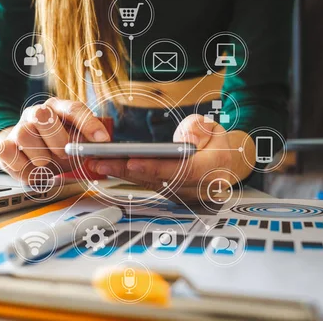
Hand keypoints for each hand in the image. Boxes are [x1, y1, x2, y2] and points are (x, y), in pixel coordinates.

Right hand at [0, 98, 110, 181]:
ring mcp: (17, 128)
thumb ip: (86, 142)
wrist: (22, 151)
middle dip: (57, 142)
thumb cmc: (51, 146)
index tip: (102, 140)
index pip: (73, 108)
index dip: (89, 124)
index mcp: (56, 108)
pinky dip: (22, 166)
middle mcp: (35, 113)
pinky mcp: (3, 144)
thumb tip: (102, 147)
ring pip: (24, 134)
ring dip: (40, 157)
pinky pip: (8, 152)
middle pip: (43, 116)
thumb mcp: (72, 142)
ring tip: (46, 164)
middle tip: (63, 156)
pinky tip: (31, 168)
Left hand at [86, 114, 253, 202]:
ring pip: (147, 184)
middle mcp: (194, 187)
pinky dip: (125, 176)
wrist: (227, 166)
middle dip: (125, 171)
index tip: (131, 162)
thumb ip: (200, 129)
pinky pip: (145, 185)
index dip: (155, 167)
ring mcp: (180, 194)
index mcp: (211, 169)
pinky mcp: (169, 194)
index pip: (181, 170)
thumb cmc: (218, 144)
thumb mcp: (215, 128)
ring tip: (95, 162)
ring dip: (119, 174)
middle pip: (157, 179)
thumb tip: (183, 137)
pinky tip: (106, 167)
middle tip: (99, 161)